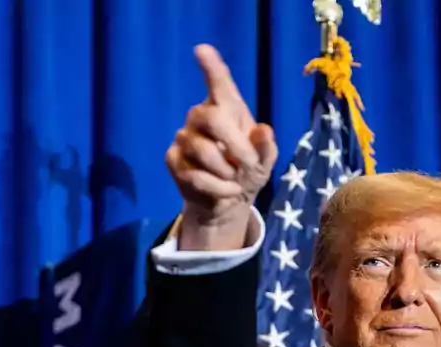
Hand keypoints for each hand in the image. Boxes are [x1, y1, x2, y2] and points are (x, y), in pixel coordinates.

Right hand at [167, 44, 277, 250]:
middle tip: (249, 164)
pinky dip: (217, 188)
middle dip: (235, 145)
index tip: (201, 49)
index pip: (219, 84)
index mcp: (227, 108)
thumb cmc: (247, 171)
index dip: (211, 67)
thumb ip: (267, 147)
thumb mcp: (266, 161)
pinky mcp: (173, 160)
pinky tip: (225, 190)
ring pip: (202, 150)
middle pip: (210, 118)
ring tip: (234, 179)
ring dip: (226, 171)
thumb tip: (263, 131)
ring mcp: (184, 138)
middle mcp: (201, 117)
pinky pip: (194, 175)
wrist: (227, 202)